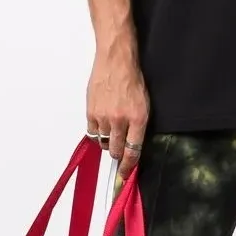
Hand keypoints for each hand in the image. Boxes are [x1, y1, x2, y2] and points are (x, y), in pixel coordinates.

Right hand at [86, 43, 148, 178]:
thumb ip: (138, 127)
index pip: (133, 151)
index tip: (125, 174)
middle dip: (118, 154)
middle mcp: (121, 120)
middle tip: (119, 150)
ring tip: (112, 129)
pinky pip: (92, 133)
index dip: (128, 167)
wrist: (116, 61)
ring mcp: (104, 117)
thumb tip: (132, 146)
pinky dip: (96, 133)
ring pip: (103, 143)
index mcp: (138, 119)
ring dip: (107, 141)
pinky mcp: (91, 112)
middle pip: (116, 151)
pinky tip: (102, 124)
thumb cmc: (132, 80)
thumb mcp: (144, 105)